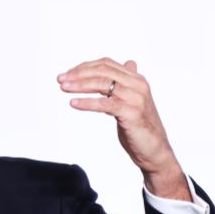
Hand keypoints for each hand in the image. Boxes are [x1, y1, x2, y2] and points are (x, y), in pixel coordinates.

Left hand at [57, 57, 190, 200]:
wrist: (154, 150)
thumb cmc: (140, 126)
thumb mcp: (132, 100)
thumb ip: (126, 83)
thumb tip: (128, 63)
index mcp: (136, 79)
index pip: (106, 64)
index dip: (84, 67)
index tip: (67, 73)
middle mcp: (137, 85)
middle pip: (103, 71)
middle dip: (78, 74)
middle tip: (61, 79)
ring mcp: (136, 98)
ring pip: (103, 84)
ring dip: (80, 85)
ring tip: (64, 88)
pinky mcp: (131, 113)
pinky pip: (104, 104)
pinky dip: (87, 102)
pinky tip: (74, 103)